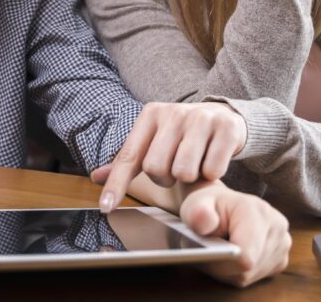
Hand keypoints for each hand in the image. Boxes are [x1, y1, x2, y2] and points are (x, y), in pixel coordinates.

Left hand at [94, 101, 246, 211]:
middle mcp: (173, 113)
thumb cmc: (182, 135)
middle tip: (175, 168)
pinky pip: (212, 171)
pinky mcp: (225, 128)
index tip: (106, 207)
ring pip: (184, 172)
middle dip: (165, 178)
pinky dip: (211, 174)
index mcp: (151, 115)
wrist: (224, 117)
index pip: (129, 156)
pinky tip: (212, 160)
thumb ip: (127, 160)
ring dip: (189, 177)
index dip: (116, 184)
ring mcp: (200, 118)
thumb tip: (95, 177)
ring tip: (194, 163)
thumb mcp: (153, 141)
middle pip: (156, 169)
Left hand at [182, 181, 290, 286]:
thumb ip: (197, 213)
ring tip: (222, 249)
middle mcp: (277, 226)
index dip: (223, 263)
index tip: (210, 255)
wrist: (222, 205)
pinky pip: (256, 276)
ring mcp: (283, 243)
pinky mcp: (281, 257)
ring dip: (231, 268)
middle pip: (248, 268)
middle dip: (225, 265)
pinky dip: (240, 270)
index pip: (246, 257)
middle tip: (212, 249)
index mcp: (258, 211)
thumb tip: (204, 221)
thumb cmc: (207, 206)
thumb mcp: (196, 204)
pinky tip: (233, 255)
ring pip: (251, 274)